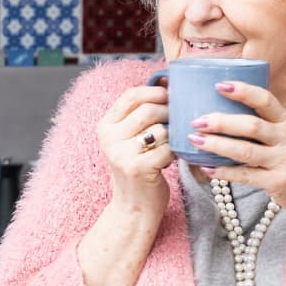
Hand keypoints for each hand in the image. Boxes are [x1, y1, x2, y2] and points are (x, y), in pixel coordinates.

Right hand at [96, 84, 172, 211]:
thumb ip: (143, 111)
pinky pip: (167, 148)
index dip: (155, 91)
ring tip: (173, 143)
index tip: (171, 95)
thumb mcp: (132, 138)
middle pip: (148, 110)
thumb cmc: (139, 168)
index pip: (131, 95)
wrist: (133, 207)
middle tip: (179, 121)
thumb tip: (165, 78)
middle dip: (169, 112)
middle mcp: (109, 138)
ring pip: (160, 129)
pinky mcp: (138, 168)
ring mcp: (121, 154)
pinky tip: (172, 158)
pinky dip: (175, 152)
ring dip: (173, 134)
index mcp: (105, 126)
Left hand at [185, 80, 285, 222]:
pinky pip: (246, 175)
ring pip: (245, 151)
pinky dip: (224, 172)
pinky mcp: (277, 182)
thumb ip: (262, 123)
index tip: (219, 85)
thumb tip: (219, 110)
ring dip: (217, 145)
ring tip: (195, 140)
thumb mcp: (285, 134)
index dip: (243, 91)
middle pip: (251, 125)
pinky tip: (206, 167)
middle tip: (197, 121)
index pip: (265, 100)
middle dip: (221, 122)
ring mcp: (283, 160)